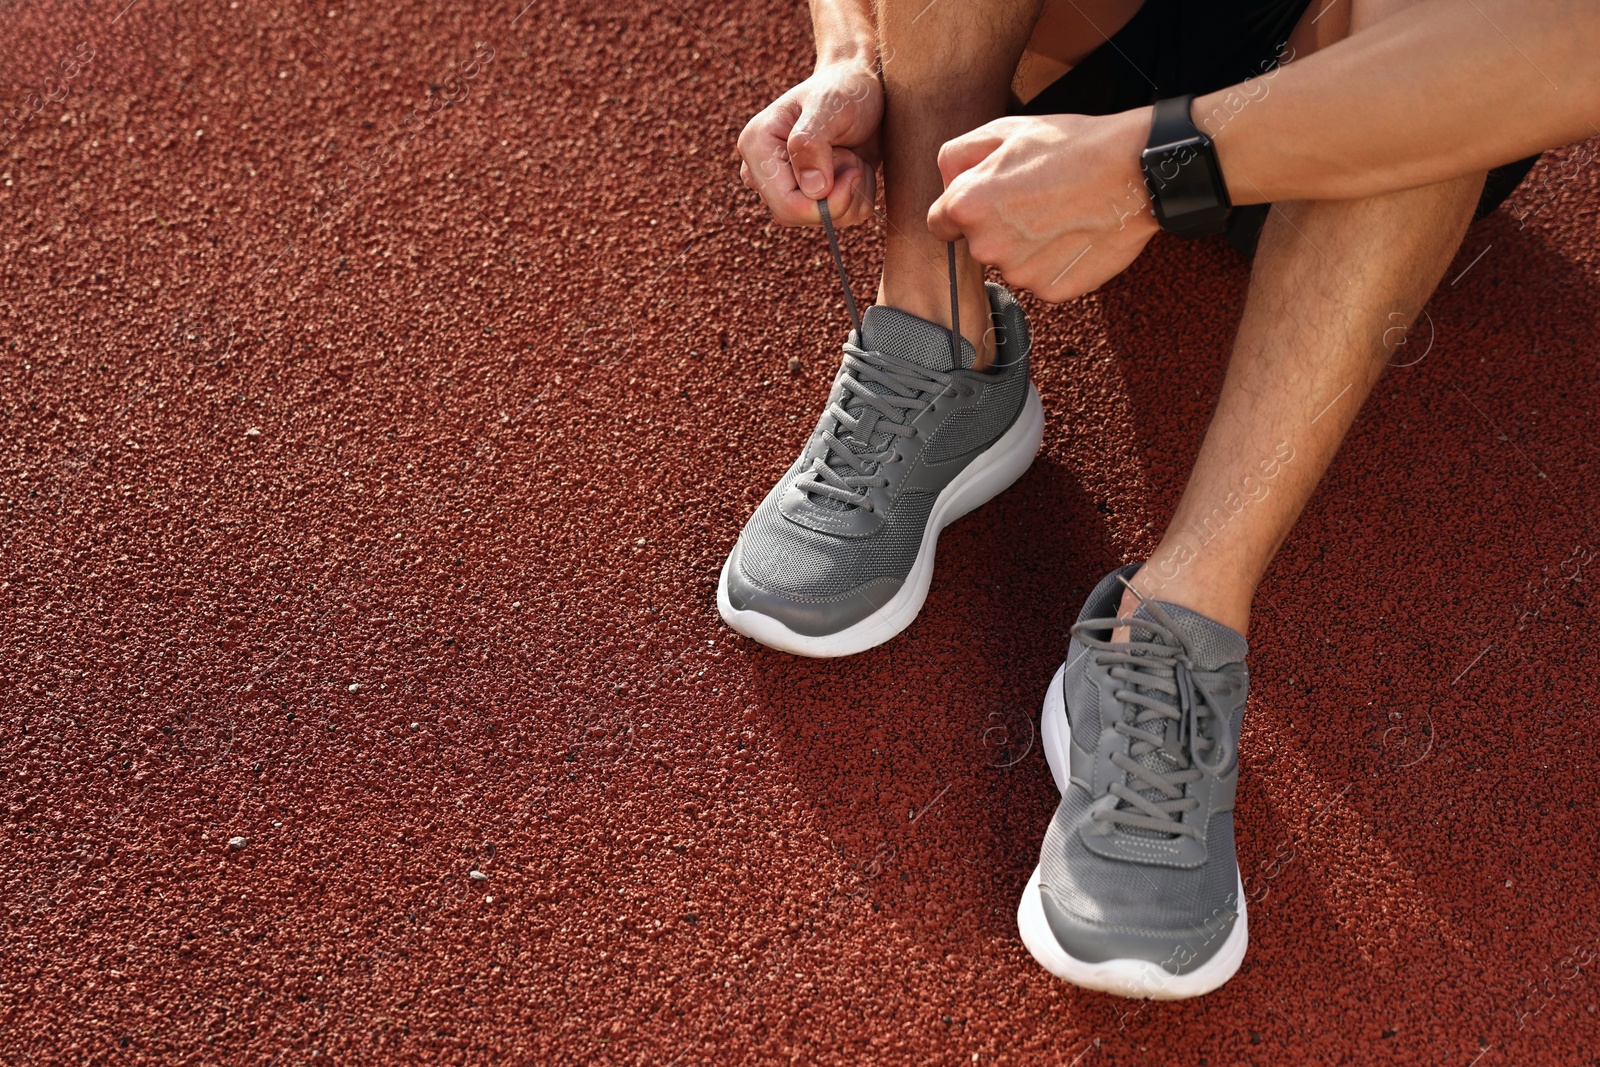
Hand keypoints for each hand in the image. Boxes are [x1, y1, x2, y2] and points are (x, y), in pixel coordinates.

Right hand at [738, 61, 881, 226]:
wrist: (862, 90)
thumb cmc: (845, 89)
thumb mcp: (830, 106)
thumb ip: (812, 143)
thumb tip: (813, 190)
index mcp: (757, 146)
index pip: (785, 204)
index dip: (823, 203)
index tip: (854, 171)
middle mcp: (763, 169)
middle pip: (798, 216)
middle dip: (837, 194)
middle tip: (852, 156)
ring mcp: (784, 184)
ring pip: (821, 220)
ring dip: (851, 192)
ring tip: (851, 154)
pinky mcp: (806, 194)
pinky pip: (838, 218)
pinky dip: (857, 196)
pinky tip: (855, 166)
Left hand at [928, 110, 1159, 301]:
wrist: (1136, 173)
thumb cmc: (1073, 146)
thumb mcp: (1007, 130)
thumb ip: (959, 155)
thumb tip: (945, 182)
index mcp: (967, 205)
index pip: (940, 223)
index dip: (963, 208)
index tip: (989, 198)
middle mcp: (986, 247)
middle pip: (978, 244)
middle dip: (998, 225)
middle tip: (1036, 197)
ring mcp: (1020, 273)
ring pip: (1012, 263)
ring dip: (1028, 245)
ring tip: (1062, 212)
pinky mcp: (1051, 291)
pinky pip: (1043, 278)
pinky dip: (1055, 262)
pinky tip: (1076, 234)